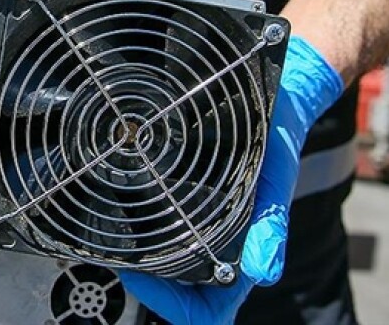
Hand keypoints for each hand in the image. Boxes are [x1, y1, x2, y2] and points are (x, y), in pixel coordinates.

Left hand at [119, 36, 344, 324]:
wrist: (278, 87)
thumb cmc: (281, 133)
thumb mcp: (277, 174)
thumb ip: (271, 222)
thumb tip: (263, 273)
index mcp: (246, 248)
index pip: (207, 310)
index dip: (168, 303)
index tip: (136, 275)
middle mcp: (222, 240)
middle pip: (178, 290)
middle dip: (143, 280)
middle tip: (112, 253)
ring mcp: (205, 219)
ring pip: (165, 258)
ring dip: (137, 252)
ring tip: (107, 227)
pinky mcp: (190, 192)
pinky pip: (159, 219)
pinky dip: (137, 219)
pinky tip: (117, 199)